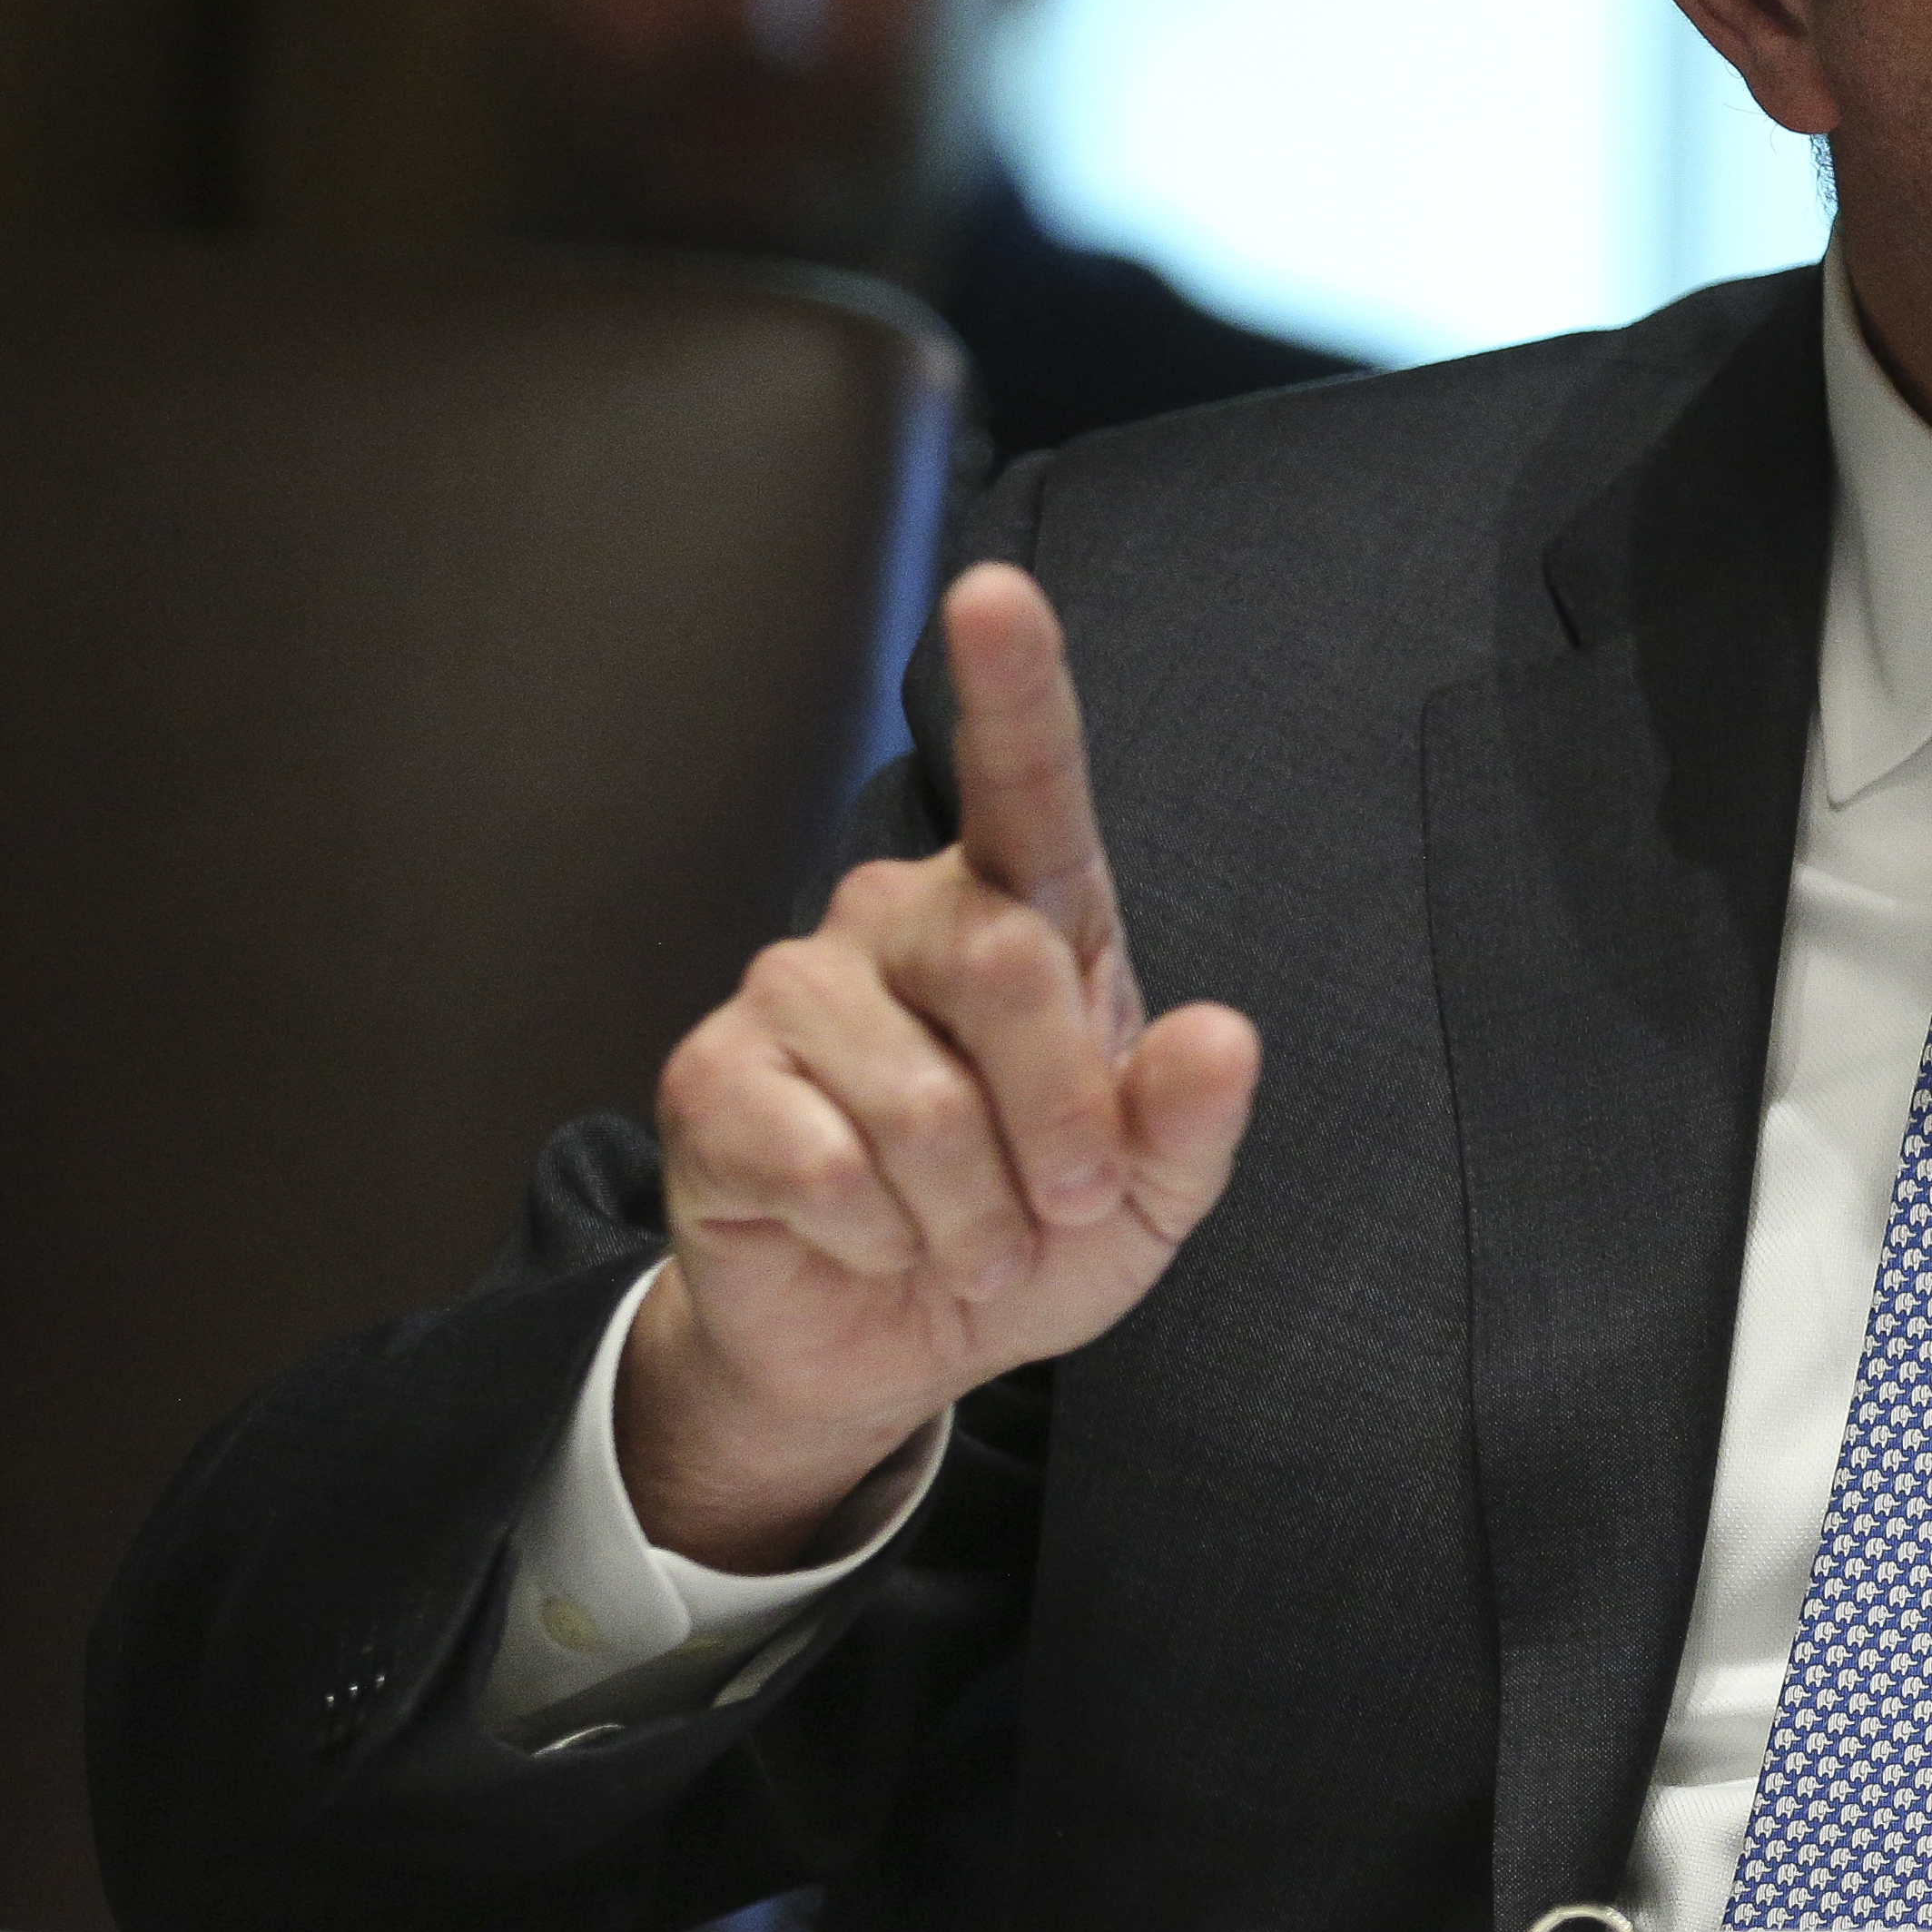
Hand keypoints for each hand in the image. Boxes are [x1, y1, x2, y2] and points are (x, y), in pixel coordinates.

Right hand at [620, 562, 1260, 1570]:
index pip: (1027, 775)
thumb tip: (1219, 1037)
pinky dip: (879, 1234)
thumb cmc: (1035, 1228)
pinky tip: (867, 1237)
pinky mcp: (711, 1077)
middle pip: (1005, 963)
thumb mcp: (1151, 1194)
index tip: (993, 591)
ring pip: (921, 1095)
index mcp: (1025, 909)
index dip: (1012, 682)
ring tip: (965, 1236)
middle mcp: (901, 914)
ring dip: (971, 1209)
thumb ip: (1192, 1118)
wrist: (896, 1340)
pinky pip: (824, 1162)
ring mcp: (794, 987)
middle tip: (1059, 1203)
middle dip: (1061, 1126)